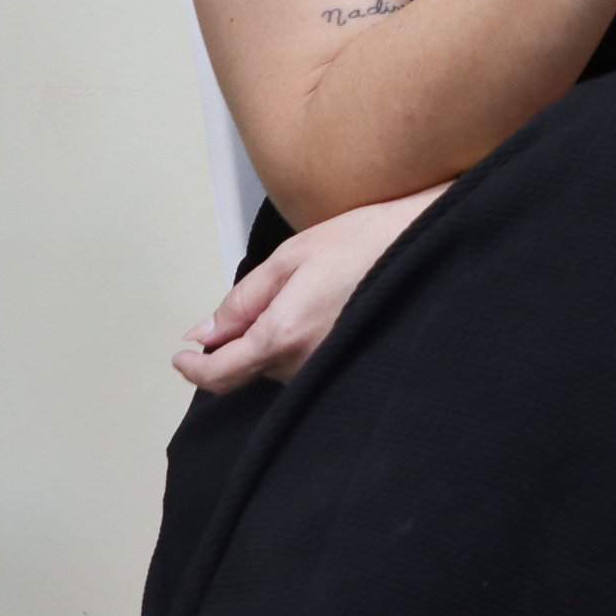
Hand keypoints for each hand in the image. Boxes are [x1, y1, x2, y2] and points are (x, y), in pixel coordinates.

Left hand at [173, 182, 446, 392]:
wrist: (433, 249)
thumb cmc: (369, 242)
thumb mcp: (293, 256)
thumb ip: (243, 299)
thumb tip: (205, 331)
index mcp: (283, 334)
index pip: (222, 373)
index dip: (195, 369)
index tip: (182, 359)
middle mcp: (306, 364)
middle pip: (254, 366)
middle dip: (248, 337)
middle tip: (277, 289)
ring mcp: (332, 371)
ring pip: (284, 365)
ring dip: (281, 338)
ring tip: (316, 291)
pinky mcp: (354, 370)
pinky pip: (313, 364)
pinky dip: (308, 342)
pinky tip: (332, 308)